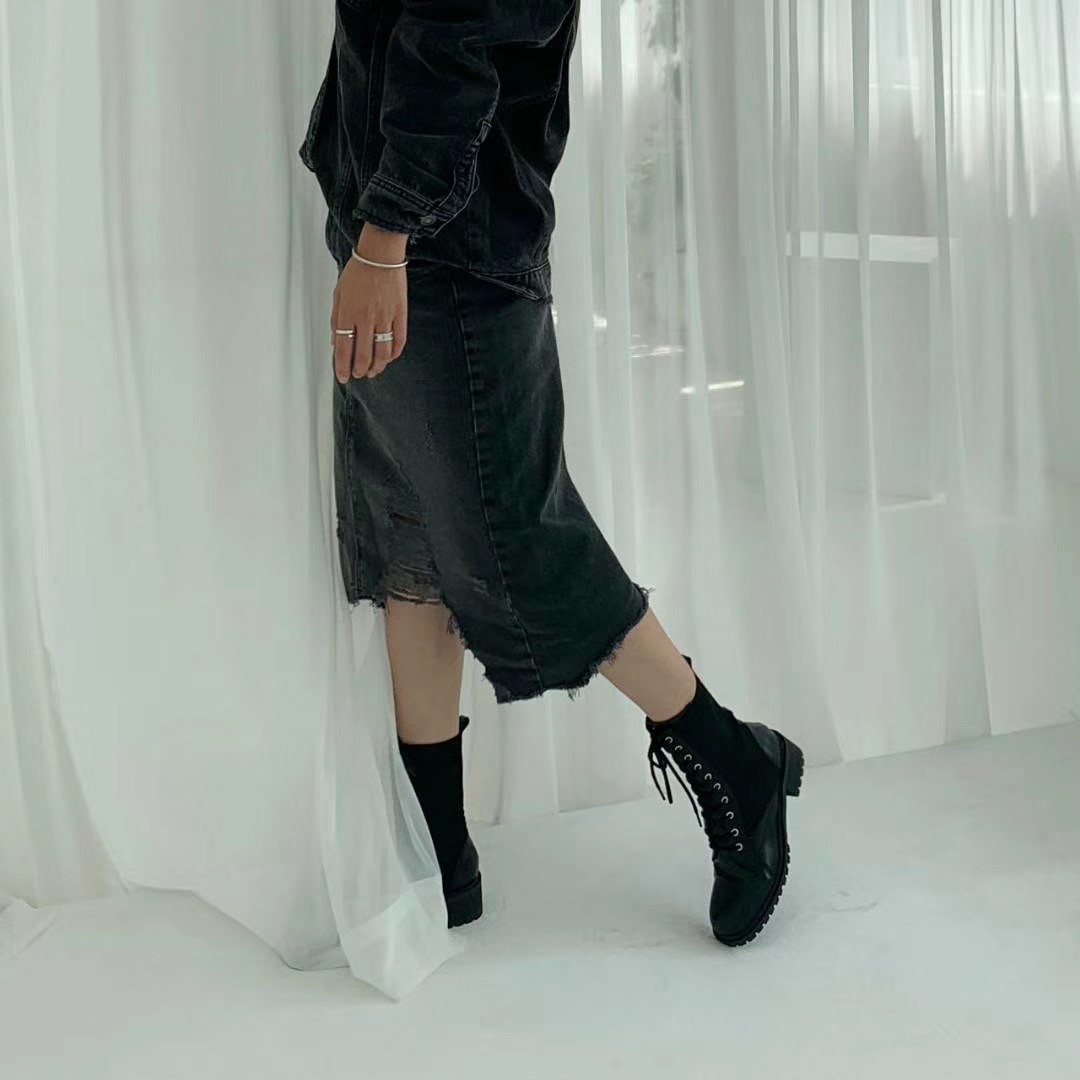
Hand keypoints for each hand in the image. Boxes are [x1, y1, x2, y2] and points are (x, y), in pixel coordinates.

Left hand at [331, 223, 408, 383]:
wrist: (380, 255)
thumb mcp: (339, 294)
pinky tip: (389, 358)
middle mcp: (365, 318)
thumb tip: (335, 342)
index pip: (343, 349)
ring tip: (373, 371)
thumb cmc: (358, 272)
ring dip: (377, 366)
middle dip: (359, 370)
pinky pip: (399, 340)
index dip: (342, 367)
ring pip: (382, 352)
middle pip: (363, 355)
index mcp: (347, 313)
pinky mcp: (400, 314)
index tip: (342, 376)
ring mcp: (385, 317)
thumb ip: (336, 319)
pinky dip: (394, 353)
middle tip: (358, 375)